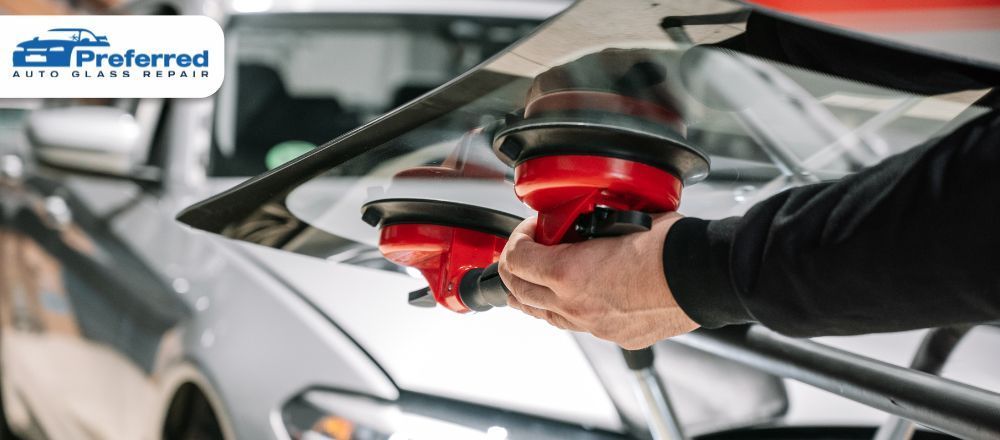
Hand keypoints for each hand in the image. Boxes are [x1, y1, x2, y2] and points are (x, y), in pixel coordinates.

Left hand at [498, 213, 698, 349]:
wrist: (703, 276)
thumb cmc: (670, 245)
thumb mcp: (617, 217)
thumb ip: (588, 221)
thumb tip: (580, 215)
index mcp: (569, 272)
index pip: (515, 260)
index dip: (516, 240)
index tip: (530, 230)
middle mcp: (574, 305)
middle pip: (519, 293)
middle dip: (514, 270)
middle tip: (524, 253)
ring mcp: (593, 325)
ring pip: (544, 316)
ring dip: (533, 294)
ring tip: (535, 279)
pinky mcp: (613, 336)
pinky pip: (575, 324)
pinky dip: (565, 309)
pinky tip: (574, 296)